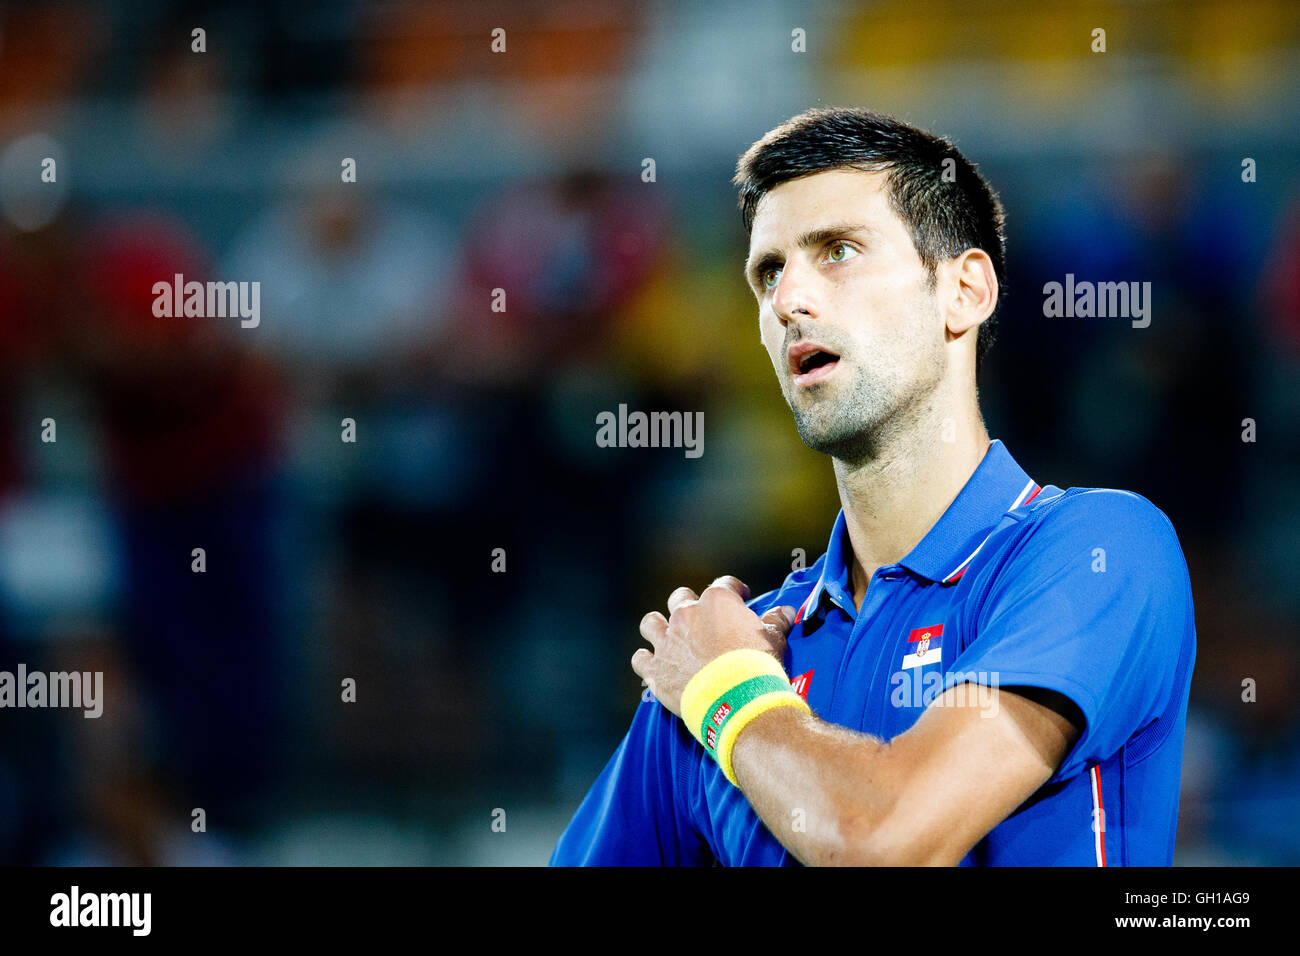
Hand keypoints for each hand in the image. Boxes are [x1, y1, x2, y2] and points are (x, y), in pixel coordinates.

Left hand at [631, 575, 797, 718]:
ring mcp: (667, 641)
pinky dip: (646, 661)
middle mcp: (686, 615)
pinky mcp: (656, 668)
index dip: (734, 590)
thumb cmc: (757, 665)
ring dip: (658, 627)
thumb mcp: (773, 639)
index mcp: (717, 601)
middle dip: (688, 605)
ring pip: (651, 623)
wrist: (736, 699)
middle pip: (680, 598)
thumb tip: (786, 612)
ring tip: (667, 636)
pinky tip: (653, 664)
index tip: (741, 597)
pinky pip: (640, 659)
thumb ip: (776, 622)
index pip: (724, 584)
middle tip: (700, 619)